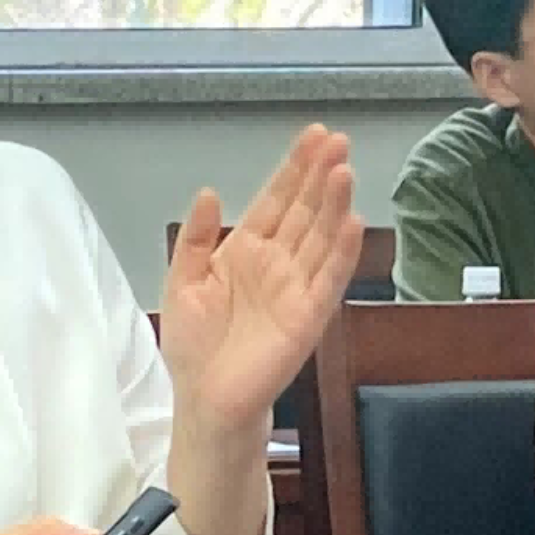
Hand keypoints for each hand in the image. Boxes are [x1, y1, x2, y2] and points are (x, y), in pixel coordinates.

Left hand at [161, 124, 364, 430]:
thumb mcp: (182, 282)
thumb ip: (194, 238)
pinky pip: (328, 279)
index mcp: (245, 251)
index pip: (275, 201)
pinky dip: (340, 252)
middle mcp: (276, 263)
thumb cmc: (195, 345)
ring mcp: (295, 288)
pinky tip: (352, 223)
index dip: (293, 169)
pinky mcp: (308, 316)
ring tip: (345, 170)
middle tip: (339, 140)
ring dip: (334, 206)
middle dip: (320, 175)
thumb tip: (207, 192)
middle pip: (304, 211)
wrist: (205, 398)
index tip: (313, 136)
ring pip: (320, 237)